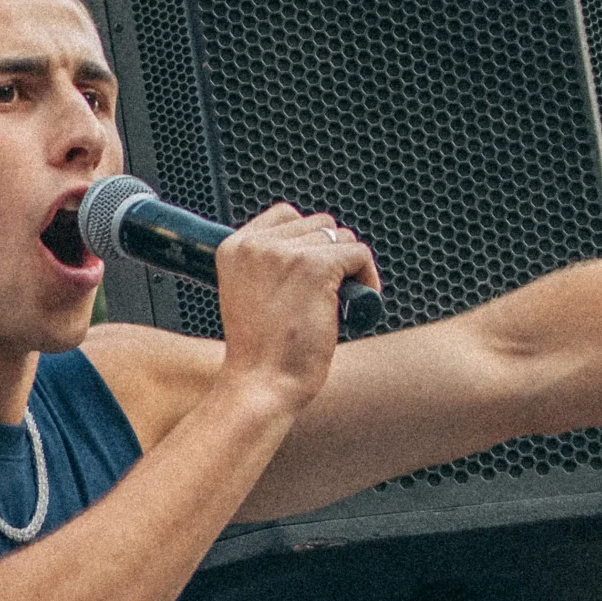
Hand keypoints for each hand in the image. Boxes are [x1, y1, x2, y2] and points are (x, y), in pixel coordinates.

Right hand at [212, 203, 378, 408]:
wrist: (260, 385)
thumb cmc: (260, 353)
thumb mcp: (251, 294)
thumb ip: (272, 263)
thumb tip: (317, 242)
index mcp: (234, 247)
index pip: (286, 215)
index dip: (307, 243)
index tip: (310, 276)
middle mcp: (257, 244)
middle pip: (318, 224)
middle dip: (329, 256)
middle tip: (326, 295)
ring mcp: (286, 253)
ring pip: (341, 237)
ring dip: (348, 267)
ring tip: (337, 303)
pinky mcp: (316, 266)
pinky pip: (359, 254)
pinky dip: (367, 279)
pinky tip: (355, 308)